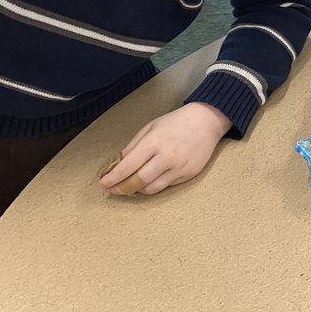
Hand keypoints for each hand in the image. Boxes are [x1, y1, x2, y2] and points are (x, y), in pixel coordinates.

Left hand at [99, 102, 231, 195]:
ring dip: (136, 190)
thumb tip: (118, 165)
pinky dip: (153, 186)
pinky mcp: (188, 174)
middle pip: (137, 182)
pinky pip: (166, 186)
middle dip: (121, 188)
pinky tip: (147, 181)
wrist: (207, 121)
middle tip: (113, 189)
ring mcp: (179, 167)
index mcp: (154, 142)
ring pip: (151, 189)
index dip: (112, 178)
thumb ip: (133, 146)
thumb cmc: (176, 122)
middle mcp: (167, 156)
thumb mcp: (150, 128)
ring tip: (129, 186)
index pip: (127, 167)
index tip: (103, 183)